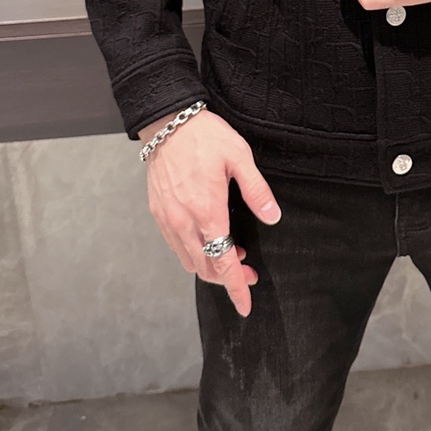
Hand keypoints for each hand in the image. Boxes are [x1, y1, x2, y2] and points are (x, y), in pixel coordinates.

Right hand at [138, 108, 281, 316]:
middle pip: (206, 269)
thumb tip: (272, 218)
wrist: (167, 124)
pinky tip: (208, 240)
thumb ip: (256, 191)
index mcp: (208, 212)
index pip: (223, 263)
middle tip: (248, 272)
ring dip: (210, 266)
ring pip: (189, 262)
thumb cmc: (206, 138)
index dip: (236, 288)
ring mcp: (168, 220)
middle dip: (227, 278)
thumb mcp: (240, 158)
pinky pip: (176, 246)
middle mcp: (184, 223)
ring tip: (231, 253)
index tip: (246, 306)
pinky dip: (193, 253)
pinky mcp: (158, 213)